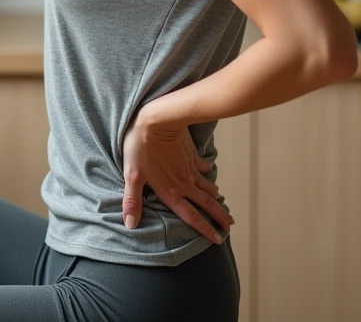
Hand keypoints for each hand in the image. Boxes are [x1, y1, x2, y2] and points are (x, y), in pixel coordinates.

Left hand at [121, 105, 233, 243]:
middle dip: (219, 217)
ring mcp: (190, 169)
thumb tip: (131, 224)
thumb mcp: (132, 176)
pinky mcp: (192, 154)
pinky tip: (211, 170)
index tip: (218, 238)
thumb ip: (133, 201)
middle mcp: (184, 184)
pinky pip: (203, 166)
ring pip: (207, 187)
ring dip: (216, 197)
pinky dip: (208, 170)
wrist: (158, 121)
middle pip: (206, 204)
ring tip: (222, 203)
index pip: (192, 217)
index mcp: (171, 192)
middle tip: (230, 226)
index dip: (206, 230)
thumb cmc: (140, 148)